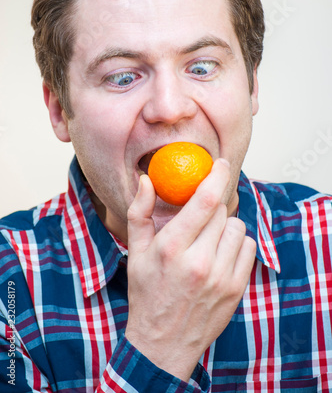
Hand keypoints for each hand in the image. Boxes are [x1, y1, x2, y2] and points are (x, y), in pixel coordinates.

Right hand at [125, 159, 255, 381]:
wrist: (162, 342)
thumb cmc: (147, 292)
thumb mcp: (136, 252)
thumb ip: (140, 212)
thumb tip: (146, 179)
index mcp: (172, 247)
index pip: (204, 201)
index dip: (216, 175)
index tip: (221, 163)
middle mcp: (199, 261)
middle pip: (222, 211)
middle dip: (212, 207)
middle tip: (201, 218)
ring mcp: (221, 277)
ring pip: (238, 227)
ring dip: (226, 226)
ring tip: (209, 240)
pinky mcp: (236, 288)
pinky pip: (249, 247)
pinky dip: (237, 245)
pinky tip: (220, 254)